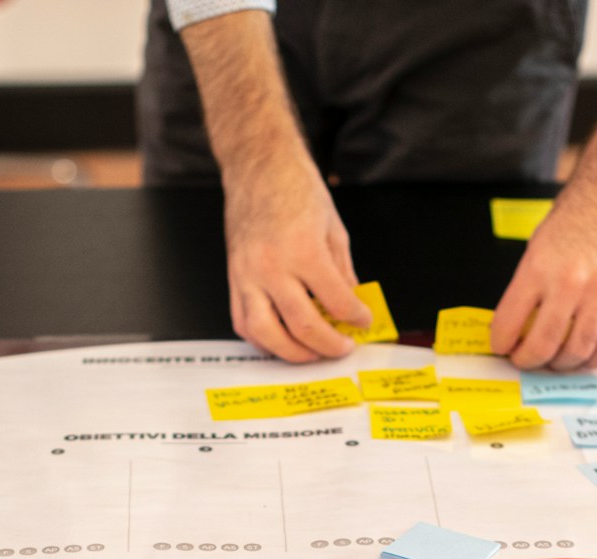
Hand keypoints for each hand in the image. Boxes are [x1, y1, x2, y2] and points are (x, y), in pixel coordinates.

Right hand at [224, 159, 371, 362]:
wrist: (258, 168)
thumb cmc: (293, 188)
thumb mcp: (333, 227)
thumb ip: (342, 270)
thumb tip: (350, 300)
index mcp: (303, 250)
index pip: (336, 301)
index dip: (356, 318)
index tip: (362, 321)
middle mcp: (272, 266)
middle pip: (303, 325)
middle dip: (329, 344)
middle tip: (342, 347)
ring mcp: (247, 275)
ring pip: (267, 333)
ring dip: (293, 352)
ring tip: (312, 353)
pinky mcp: (233, 278)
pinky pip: (242, 322)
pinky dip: (262, 339)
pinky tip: (280, 339)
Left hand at [489, 186, 596, 370]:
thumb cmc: (579, 214)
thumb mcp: (539, 245)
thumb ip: (528, 285)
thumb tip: (518, 323)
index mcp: (539, 267)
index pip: (509, 321)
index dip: (501, 343)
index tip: (501, 347)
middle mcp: (570, 281)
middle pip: (545, 343)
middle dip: (529, 361)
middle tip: (525, 361)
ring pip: (579, 349)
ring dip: (563, 365)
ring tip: (555, 362)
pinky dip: (596, 358)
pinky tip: (586, 358)